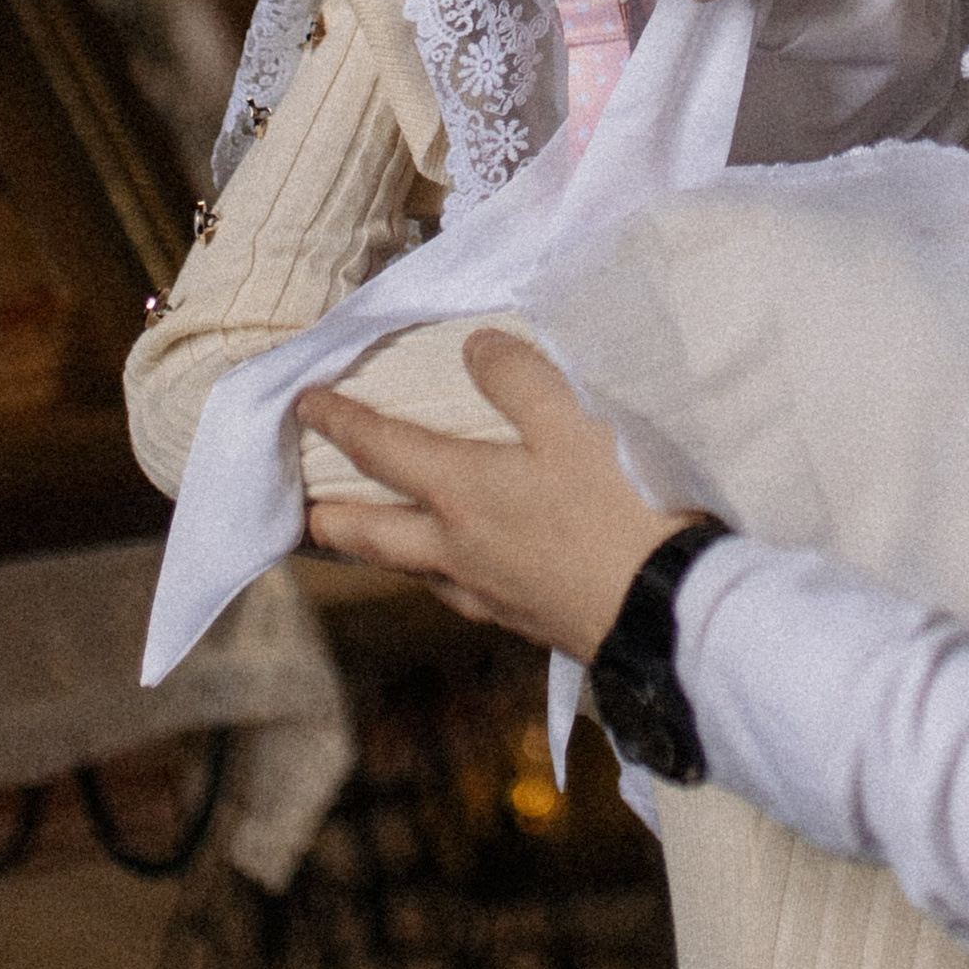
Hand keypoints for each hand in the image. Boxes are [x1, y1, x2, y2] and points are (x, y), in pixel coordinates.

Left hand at [295, 331, 694, 660]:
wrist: (665, 611)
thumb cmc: (619, 508)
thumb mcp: (574, 421)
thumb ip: (519, 377)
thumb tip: (476, 349)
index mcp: (460, 493)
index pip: (380, 450)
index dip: (338, 422)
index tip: (303, 404)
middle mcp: (456, 549)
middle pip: (369, 535)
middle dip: (330, 518)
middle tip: (305, 510)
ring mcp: (486, 593)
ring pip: (410, 570)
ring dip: (380, 548)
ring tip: (373, 534)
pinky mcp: (522, 620)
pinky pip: (455, 592)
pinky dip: (435, 571)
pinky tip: (460, 568)